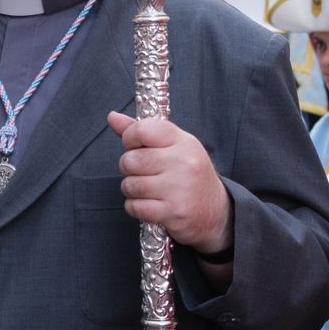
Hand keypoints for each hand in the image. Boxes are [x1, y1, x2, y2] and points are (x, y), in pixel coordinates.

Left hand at [108, 111, 232, 254]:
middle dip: (129, 169)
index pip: (141, 130)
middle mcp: (183, 162)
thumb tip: (112, 117)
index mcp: (183, 142)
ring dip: (132, 190)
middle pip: (130, 160)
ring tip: (149, 190)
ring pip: (129, 185)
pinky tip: (151, 205)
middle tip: (144, 173)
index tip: (136, 147)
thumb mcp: (174, 147)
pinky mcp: (173, 212)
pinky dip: (136, 207)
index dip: (129, 138)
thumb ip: (142, 131)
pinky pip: (134, 206)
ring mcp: (178, 188)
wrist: (216, 212)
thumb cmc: (190, 175)